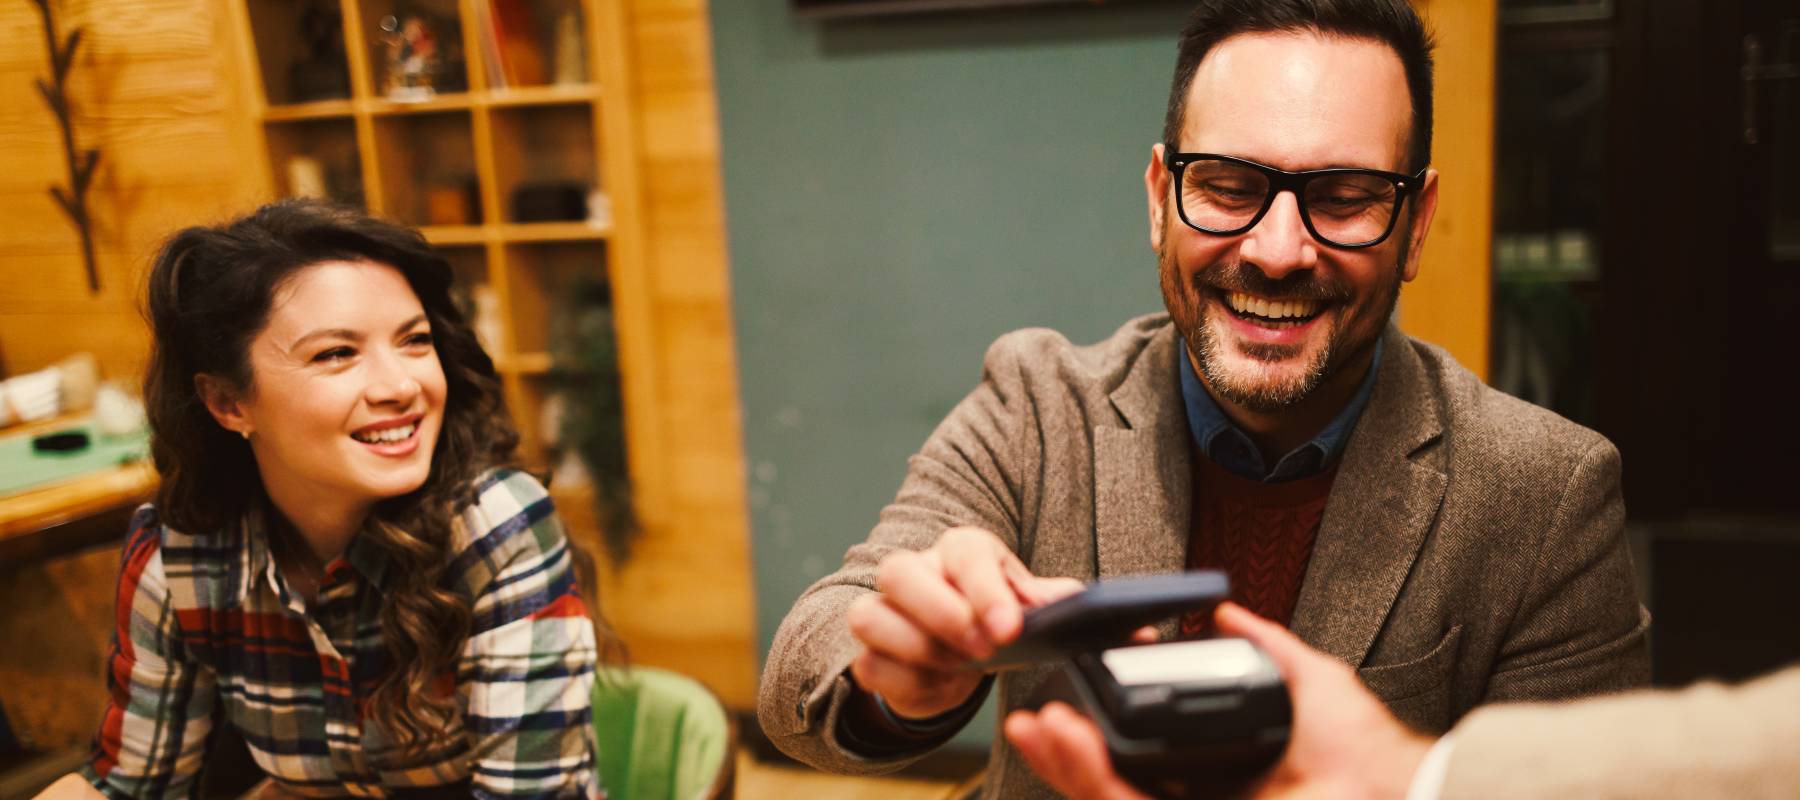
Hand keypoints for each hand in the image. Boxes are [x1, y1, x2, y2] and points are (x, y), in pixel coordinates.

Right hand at [846, 526, 1084, 718]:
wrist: (959, 654)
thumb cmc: (995, 618)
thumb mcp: (1028, 605)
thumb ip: (1051, 601)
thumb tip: (1075, 602)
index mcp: (960, 550)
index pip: (963, 552)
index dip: (985, 589)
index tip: (1011, 628)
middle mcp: (913, 571)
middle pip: (897, 571)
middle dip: (941, 613)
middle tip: (983, 650)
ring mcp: (883, 610)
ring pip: (867, 617)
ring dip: (916, 648)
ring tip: (958, 668)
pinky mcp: (869, 653)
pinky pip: (869, 665)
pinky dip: (906, 682)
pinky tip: (940, 685)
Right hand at [1006, 602, 1435, 799]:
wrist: (1391, 789)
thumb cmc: (1366, 751)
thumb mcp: (1309, 681)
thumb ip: (1265, 647)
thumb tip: (1227, 612)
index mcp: (1216, 772)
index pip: (1140, 755)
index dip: (1099, 729)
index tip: (1071, 691)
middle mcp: (1197, 796)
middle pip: (1110, 778)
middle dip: (1064, 751)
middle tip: (1032, 718)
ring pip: (1105, 795)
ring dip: (1064, 764)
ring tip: (1037, 726)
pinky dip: (1090, 777)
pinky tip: (1069, 744)